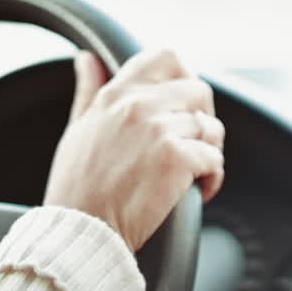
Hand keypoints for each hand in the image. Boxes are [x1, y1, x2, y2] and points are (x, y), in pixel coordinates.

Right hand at [43, 49, 225, 250]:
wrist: (80, 232)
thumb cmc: (76, 189)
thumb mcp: (78, 129)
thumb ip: (88, 90)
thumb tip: (87, 58)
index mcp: (116, 94)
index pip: (166, 58)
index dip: (185, 78)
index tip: (183, 105)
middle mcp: (138, 105)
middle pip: (200, 91)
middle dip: (204, 118)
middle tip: (193, 144)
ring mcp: (158, 130)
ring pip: (211, 127)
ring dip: (210, 151)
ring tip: (195, 172)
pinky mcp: (175, 159)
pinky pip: (214, 159)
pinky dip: (213, 178)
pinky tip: (200, 191)